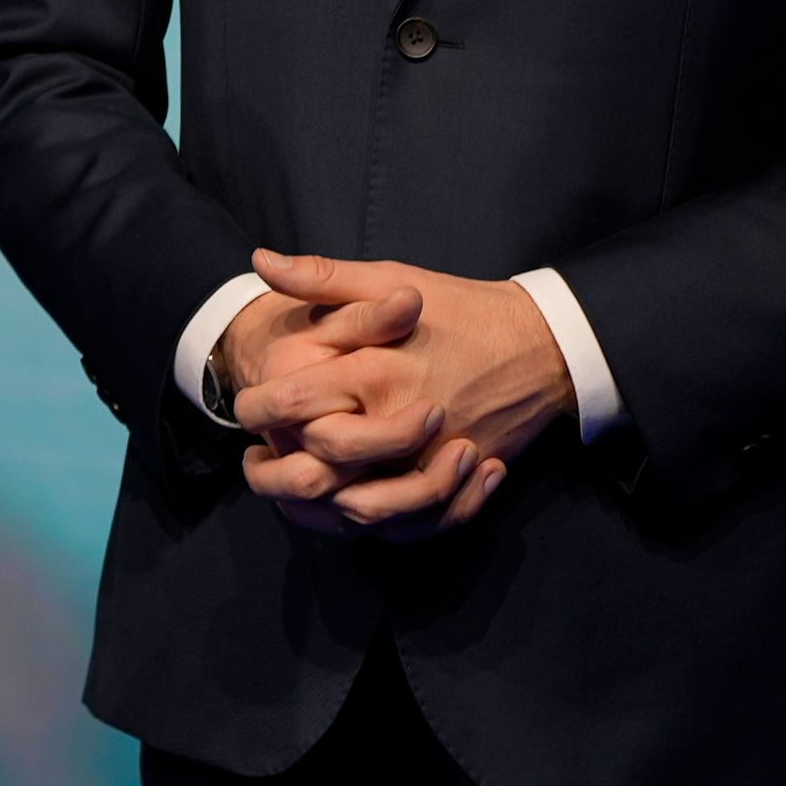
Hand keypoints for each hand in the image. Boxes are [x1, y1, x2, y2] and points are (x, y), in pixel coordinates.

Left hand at [230, 250, 573, 540]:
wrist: (541, 344)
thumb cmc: (459, 308)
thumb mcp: (390, 279)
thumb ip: (322, 277)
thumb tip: (261, 261)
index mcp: (377, 369)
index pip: (296, 403)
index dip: (258, 409)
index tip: (243, 407)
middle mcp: (402, 422)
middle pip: (320, 466)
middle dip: (277, 469)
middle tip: (255, 456)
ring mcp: (434, 460)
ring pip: (359, 508)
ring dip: (315, 506)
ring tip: (286, 486)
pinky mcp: (458, 483)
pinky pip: (408, 524)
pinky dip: (369, 524)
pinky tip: (339, 506)